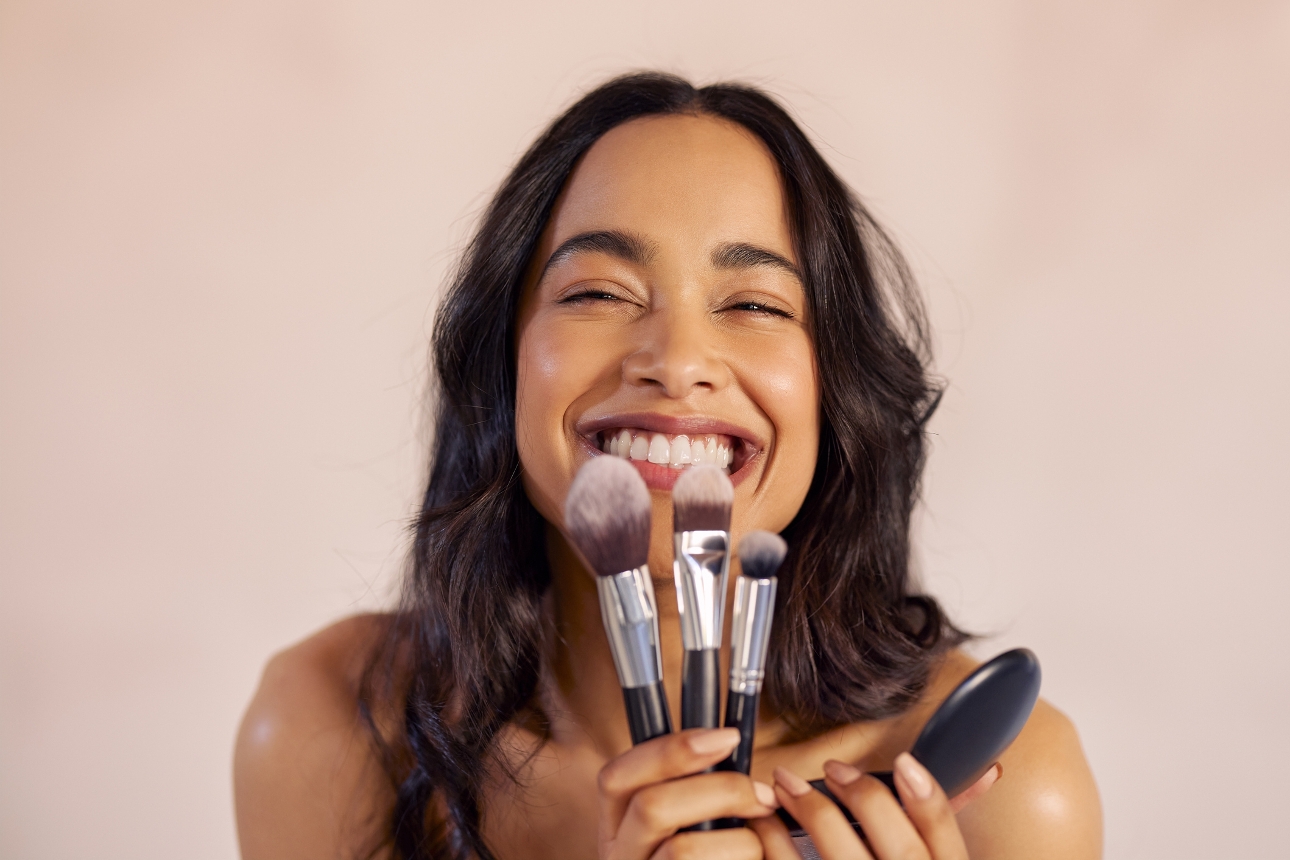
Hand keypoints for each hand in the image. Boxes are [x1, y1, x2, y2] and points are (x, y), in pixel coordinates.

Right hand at [597, 727, 779, 859]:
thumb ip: (690, 790)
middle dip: (719, 790)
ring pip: (682, 852)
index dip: (672, 750)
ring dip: (740, 842)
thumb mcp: (680, 823)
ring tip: (761, 844)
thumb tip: (728, 744)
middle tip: (762, 795)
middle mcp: (621, 857)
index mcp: (616, 826)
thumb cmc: (705, 859)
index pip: (617, 776)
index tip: (727, 738)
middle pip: (652, 806)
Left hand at [749, 753, 1000, 859]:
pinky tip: (765, 827)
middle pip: (902, 848)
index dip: (929, 799)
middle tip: (835, 770)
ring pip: (842, 858)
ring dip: (811, 812)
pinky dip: (775, 845)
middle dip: (865, 798)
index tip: (903, 764)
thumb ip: (932, 842)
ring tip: (786, 785)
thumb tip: (965, 776)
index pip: (945, 843)